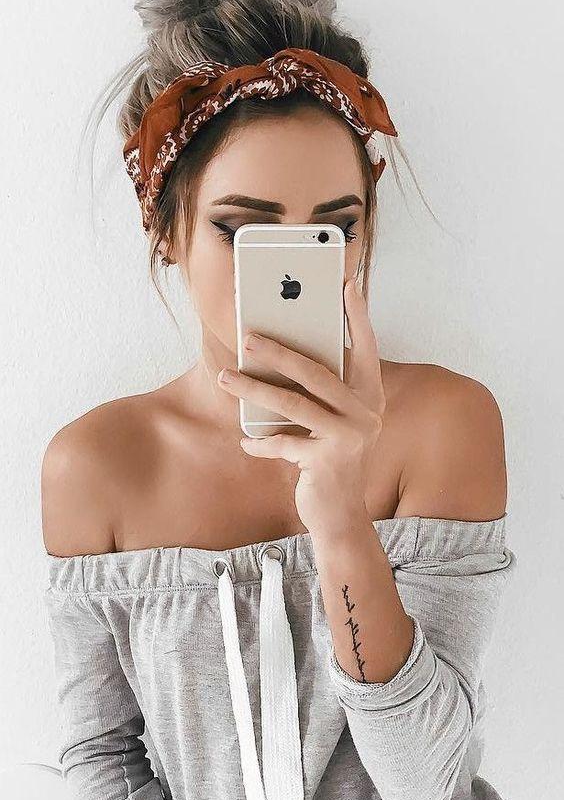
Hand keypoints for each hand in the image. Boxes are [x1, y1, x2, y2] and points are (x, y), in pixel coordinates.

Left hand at [217, 278, 385, 536]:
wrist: (342, 515)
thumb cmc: (330, 460)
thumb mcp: (332, 424)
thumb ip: (319, 395)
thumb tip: (279, 357)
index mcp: (369, 397)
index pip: (367, 348)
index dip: (358, 316)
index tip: (347, 283)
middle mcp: (366, 414)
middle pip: (317, 372)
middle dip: (278, 351)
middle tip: (247, 335)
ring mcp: (349, 438)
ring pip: (294, 404)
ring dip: (255, 389)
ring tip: (227, 378)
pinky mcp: (328, 462)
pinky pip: (285, 444)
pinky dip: (263, 443)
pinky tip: (247, 442)